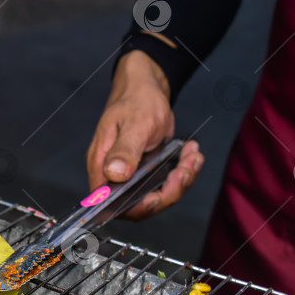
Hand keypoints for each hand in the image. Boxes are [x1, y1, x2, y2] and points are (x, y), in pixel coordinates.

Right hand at [86, 50, 203, 219]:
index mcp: (102, 166)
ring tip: (192, 158)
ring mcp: (131, 175)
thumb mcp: (134, 124)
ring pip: (156, 196)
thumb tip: (114, 174)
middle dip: (167, 193)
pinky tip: (190, 155)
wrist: (147, 87)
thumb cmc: (135, 100)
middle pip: (138, 205)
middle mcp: (114, 175)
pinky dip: (183, 172)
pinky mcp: (147, 172)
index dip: (136, 207)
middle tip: (184, 171)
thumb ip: (124, 150)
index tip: (157, 196)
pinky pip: (165, 184)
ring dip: (180, 181)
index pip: (111, 203)